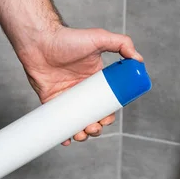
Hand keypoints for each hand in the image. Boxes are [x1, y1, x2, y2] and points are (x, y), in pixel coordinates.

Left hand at [18, 27, 142, 144]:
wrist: (40, 41)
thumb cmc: (68, 38)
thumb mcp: (100, 38)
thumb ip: (122, 43)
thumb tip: (139, 60)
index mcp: (96, 81)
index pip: (107, 104)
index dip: (109, 116)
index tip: (107, 119)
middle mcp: (83, 92)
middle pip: (94, 117)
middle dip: (96, 128)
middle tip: (93, 127)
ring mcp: (67, 98)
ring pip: (78, 123)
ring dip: (82, 134)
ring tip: (81, 134)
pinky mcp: (52, 102)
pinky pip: (59, 123)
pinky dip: (63, 134)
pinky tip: (66, 139)